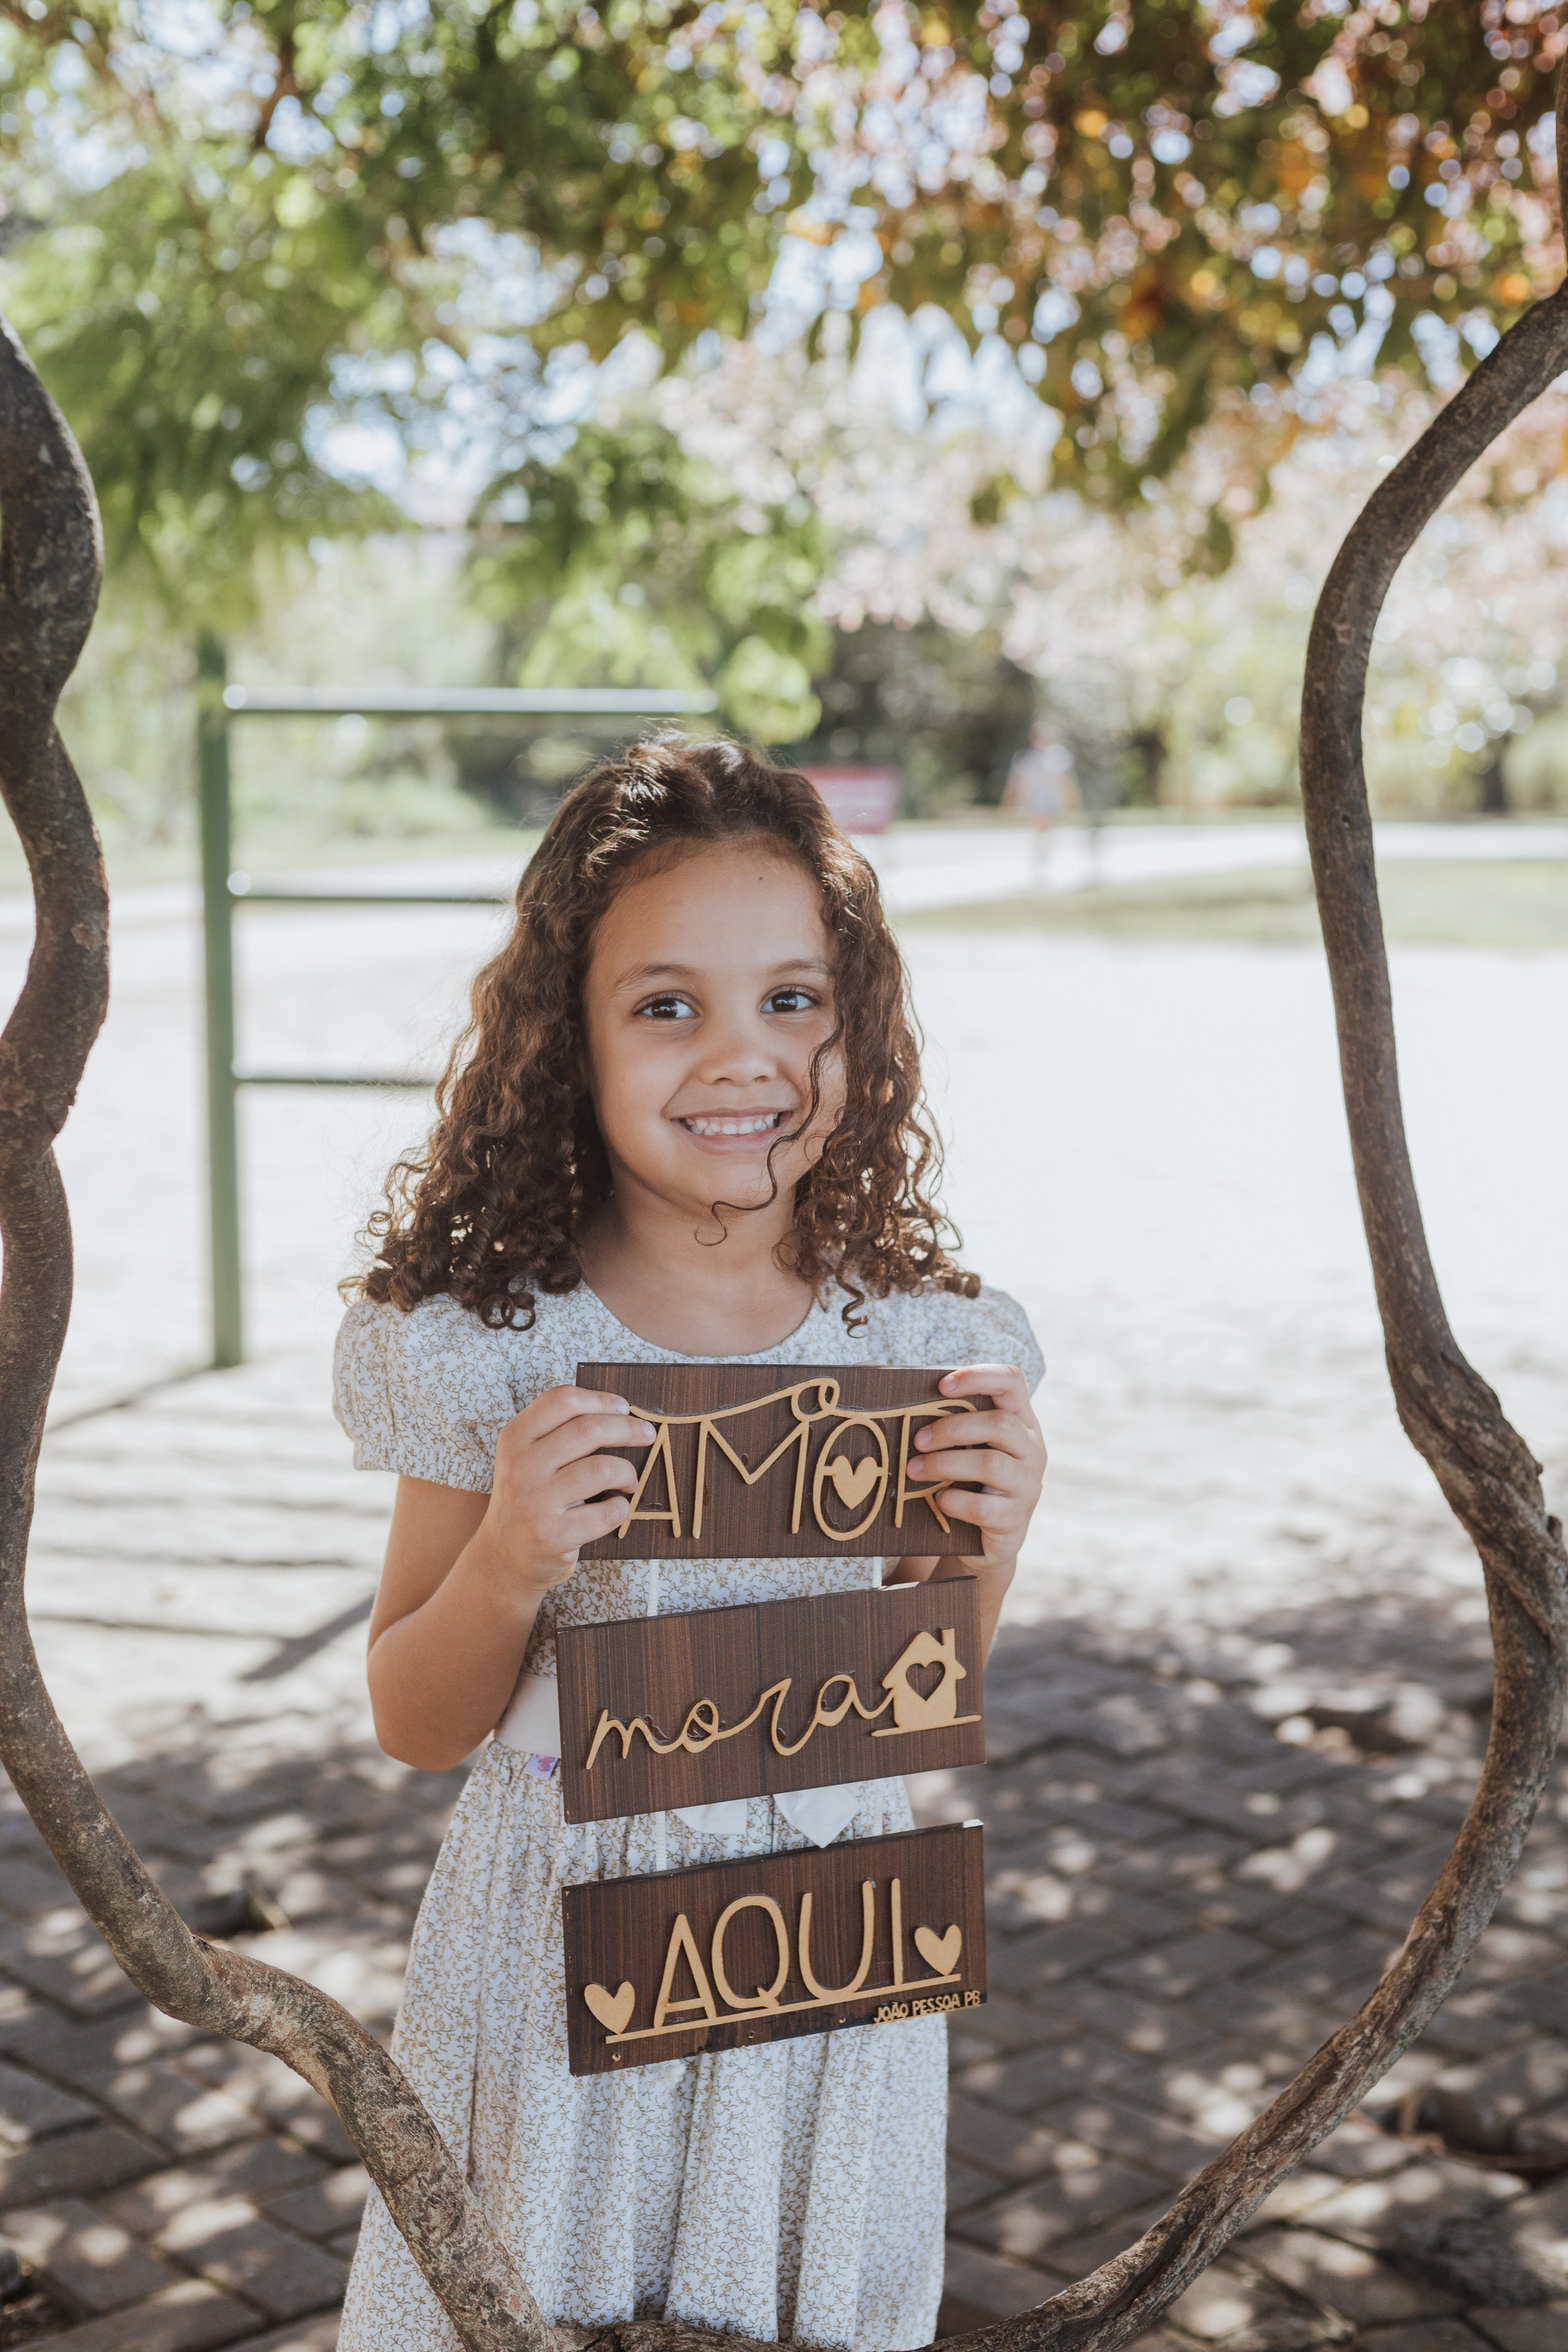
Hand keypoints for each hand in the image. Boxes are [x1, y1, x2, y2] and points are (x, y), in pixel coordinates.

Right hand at [478, 1386, 652, 1592]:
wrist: (505, 1555)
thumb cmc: (530, 1497)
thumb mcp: (528, 1457)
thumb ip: (560, 1431)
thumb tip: (621, 1411)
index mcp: (515, 1438)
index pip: (562, 1400)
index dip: (601, 1399)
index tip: (625, 1408)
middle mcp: (521, 1466)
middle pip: (589, 1429)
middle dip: (628, 1428)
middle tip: (647, 1434)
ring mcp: (536, 1502)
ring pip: (603, 1468)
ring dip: (627, 1472)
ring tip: (628, 1481)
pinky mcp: (553, 1536)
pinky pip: (608, 1512)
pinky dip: (622, 1508)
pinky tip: (614, 1508)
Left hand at [905, 1363, 1045, 1568]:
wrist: (986, 1540)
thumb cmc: (971, 1482)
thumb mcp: (970, 1449)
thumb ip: (955, 1426)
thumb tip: (906, 1411)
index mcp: (1021, 1422)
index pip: (1013, 1381)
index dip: (979, 1375)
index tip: (942, 1385)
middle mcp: (1032, 1450)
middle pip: (999, 1424)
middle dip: (951, 1429)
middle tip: (917, 1441)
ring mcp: (1027, 1486)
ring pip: (989, 1464)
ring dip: (944, 1464)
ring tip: (914, 1469)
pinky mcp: (1014, 1519)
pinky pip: (982, 1506)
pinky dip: (953, 1500)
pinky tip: (939, 1500)